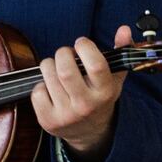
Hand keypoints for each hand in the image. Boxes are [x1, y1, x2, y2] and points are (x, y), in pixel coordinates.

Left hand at [33, 27, 129, 160]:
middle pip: (65, 70)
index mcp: (105, 93)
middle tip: (65, 54)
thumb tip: (124, 29)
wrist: (90, 133)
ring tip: (57, 68)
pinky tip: (51, 87)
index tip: (81, 44)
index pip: (95, 65)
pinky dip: (41, 84)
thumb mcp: (115, 78)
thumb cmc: (100, 98)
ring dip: (49, 65)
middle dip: (62, 53)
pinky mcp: (48, 120)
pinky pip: (37, 91)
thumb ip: (121, 52)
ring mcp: (66, 115)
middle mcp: (86, 105)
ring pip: (48, 76)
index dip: (85, 47)